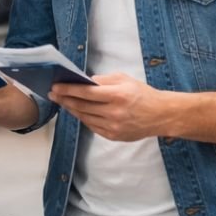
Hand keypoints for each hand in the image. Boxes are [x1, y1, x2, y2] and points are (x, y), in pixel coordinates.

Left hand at [49, 73, 164, 142]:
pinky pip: (92, 126)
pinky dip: (83, 118)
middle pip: (82, 106)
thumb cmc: (143, 94)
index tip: (56, 86)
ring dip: (71, 109)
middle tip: (53, 94)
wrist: (161, 115)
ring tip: (63, 102)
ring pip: (84, 117)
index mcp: (117, 95)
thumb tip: (84, 82)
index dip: (68, 89)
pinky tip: (77, 111)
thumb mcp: (125, 80)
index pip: (86, 92)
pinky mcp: (113, 136)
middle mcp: (114, 112)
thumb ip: (104, 80)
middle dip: (64, 99)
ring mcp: (113, 126)